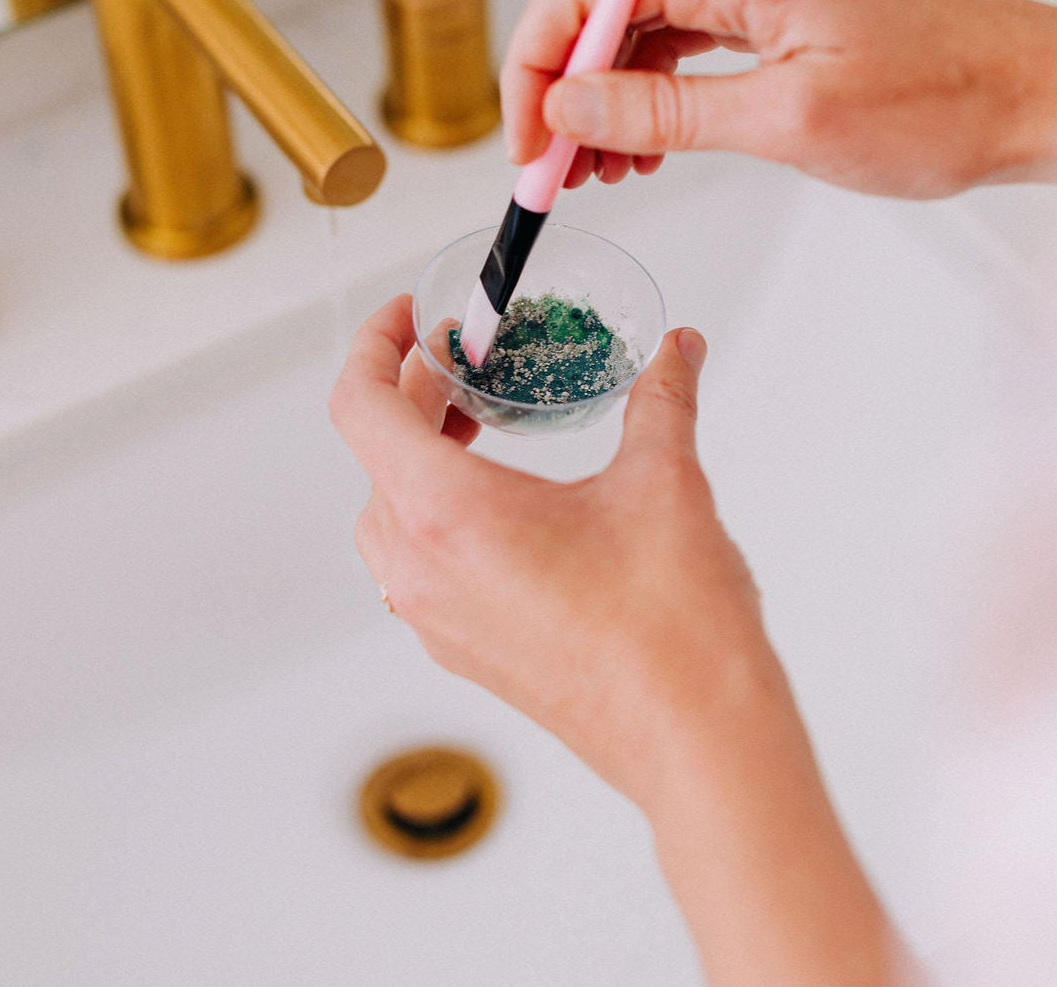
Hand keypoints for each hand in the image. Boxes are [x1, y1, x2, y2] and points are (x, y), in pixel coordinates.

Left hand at [330, 296, 908, 983]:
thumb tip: (677, 352)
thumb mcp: (665, 482)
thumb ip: (663, 399)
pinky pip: (416, 564)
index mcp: (449, 513)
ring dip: (418, 457)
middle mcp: (424, 570)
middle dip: (416, 394)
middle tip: (471, 362)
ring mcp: (438, 619)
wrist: (696, 740)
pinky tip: (506, 502)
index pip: (361, 406)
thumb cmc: (673, 628)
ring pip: (388, 515)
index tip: (409, 317)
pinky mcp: (465, 651)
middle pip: (375, 455)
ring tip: (480, 428)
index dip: (373, 345)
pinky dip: (436, 512)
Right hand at [502, 0, 1056, 198]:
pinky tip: (648, 136)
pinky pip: (685, 16)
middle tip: (558, 169)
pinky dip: (656, 75)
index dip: (538, 73)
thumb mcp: (788, 122)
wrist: (1034, 86)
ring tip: (604, 167)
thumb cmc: (943, 101)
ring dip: (609, 87)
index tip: (529, 147)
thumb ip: (663, 112)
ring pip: (638, 10)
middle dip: (567, 85)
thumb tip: (569, 111)